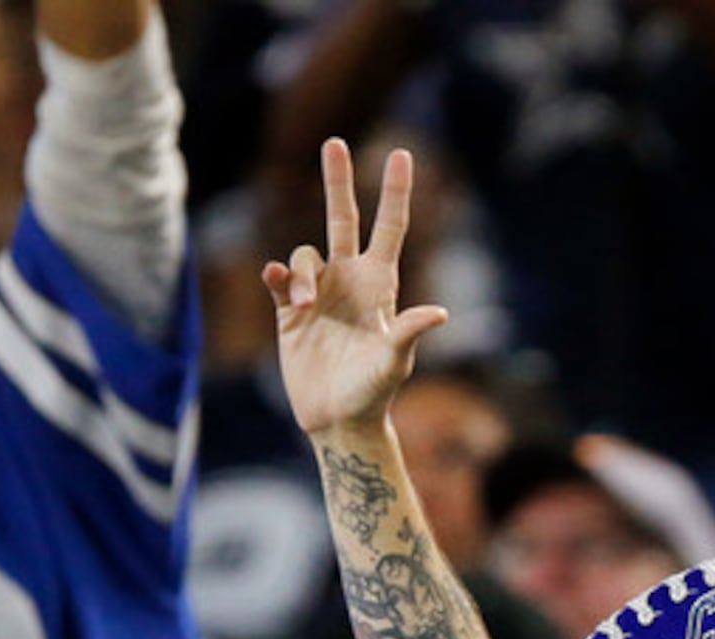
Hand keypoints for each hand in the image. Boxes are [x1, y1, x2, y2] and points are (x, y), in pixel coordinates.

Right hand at [268, 140, 451, 438]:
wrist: (339, 420)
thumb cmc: (374, 393)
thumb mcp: (394, 362)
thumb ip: (409, 333)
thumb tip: (439, 314)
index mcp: (379, 285)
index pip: (390, 228)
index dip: (395, 192)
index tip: (401, 153)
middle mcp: (348, 280)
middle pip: (342, 218)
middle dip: (337, 181)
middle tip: (334, 141)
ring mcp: (318, 293)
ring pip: (303, 253)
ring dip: (300, 271)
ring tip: (303, 306)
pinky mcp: (287, 311)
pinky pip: (277, 277)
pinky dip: (276, 275)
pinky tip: (277, 284)